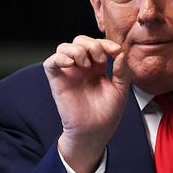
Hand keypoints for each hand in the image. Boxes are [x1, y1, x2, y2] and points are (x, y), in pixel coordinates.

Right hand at [43, 35, 129, 172]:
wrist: (95, 131)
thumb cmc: (108, 113)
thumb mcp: (121, 89)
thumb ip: (122, 70)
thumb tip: (120, 52)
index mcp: (97, 67)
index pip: (97, 44)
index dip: (106, 43)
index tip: (115, 51)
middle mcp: (81, 67)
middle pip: (80, 40)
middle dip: (91, 44)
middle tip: (100, 59)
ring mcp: (69, 73)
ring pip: (64, 47)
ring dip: (76, 49)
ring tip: (85, 64)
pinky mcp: (57, 80)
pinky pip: (50, 62)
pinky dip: (59, 58)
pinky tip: (71, 64)